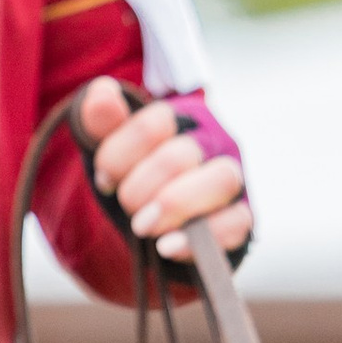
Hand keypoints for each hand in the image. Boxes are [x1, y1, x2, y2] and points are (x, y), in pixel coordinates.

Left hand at [79, 78, 251, 263]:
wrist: (158, 217)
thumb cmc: (135, 174)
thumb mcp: (110, 147)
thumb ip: (99, 120)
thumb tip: (103, 95)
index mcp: (180, 117)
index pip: (154, 123)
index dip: (119, 156)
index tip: (104, 180)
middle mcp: (213, 142)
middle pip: (182, 155)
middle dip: (141, 188)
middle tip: (127, 208)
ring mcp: (233, 179)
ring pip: (222, 179)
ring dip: (175, 205)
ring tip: (143, 227)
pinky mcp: (242, 217)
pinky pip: (236, 223)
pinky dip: (200, 239)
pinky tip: (167, 247)